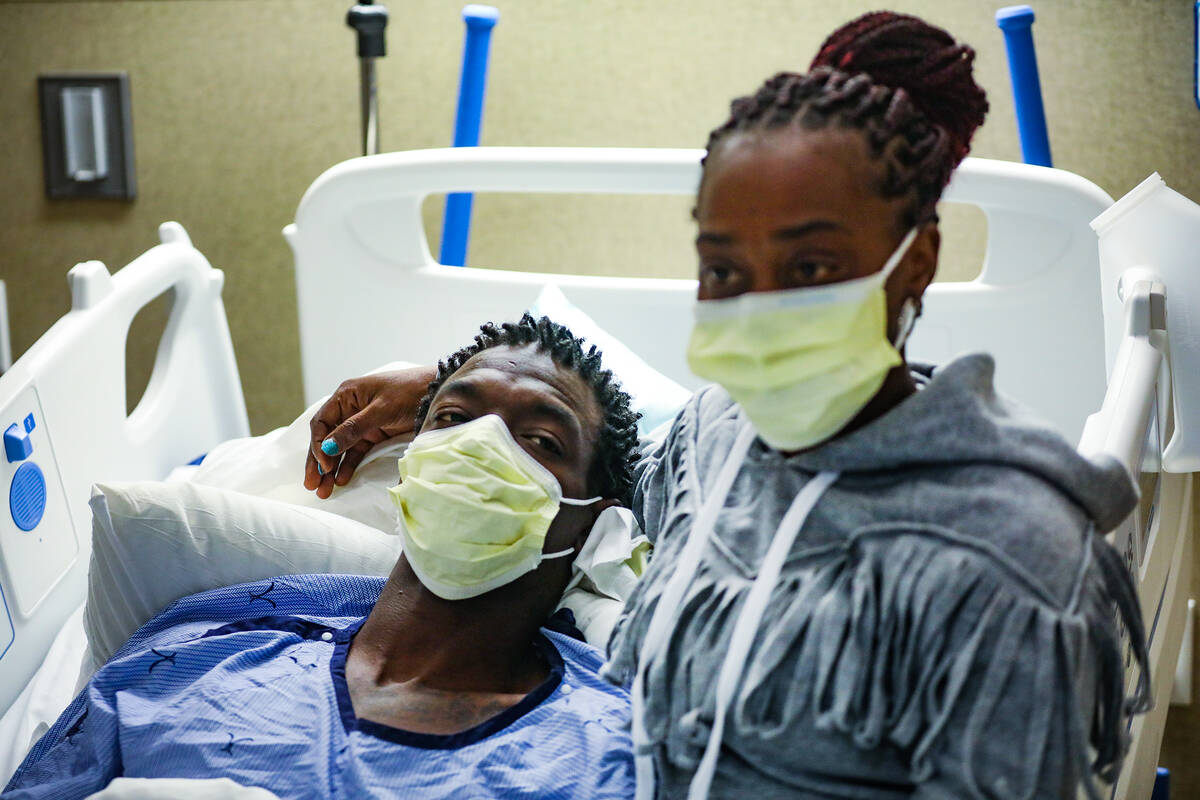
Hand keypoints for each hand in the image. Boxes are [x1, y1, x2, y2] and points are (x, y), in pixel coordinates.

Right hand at [304, 366, 435, 497]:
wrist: (439, 390)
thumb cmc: (410, 391)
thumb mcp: (381, 410)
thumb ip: (354, 428)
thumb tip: (328, 447)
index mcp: (346, 395)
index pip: (321, 423)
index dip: (318, 446)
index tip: (323, 466)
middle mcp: (350, 408)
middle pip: (327, 437)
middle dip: (318, 462)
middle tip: (311, 486)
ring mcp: (362, 421)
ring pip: (340, 447)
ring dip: (331, 468)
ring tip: (324, 491)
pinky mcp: (375, 433)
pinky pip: (356, 451)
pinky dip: (348, 465)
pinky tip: (342, 480)